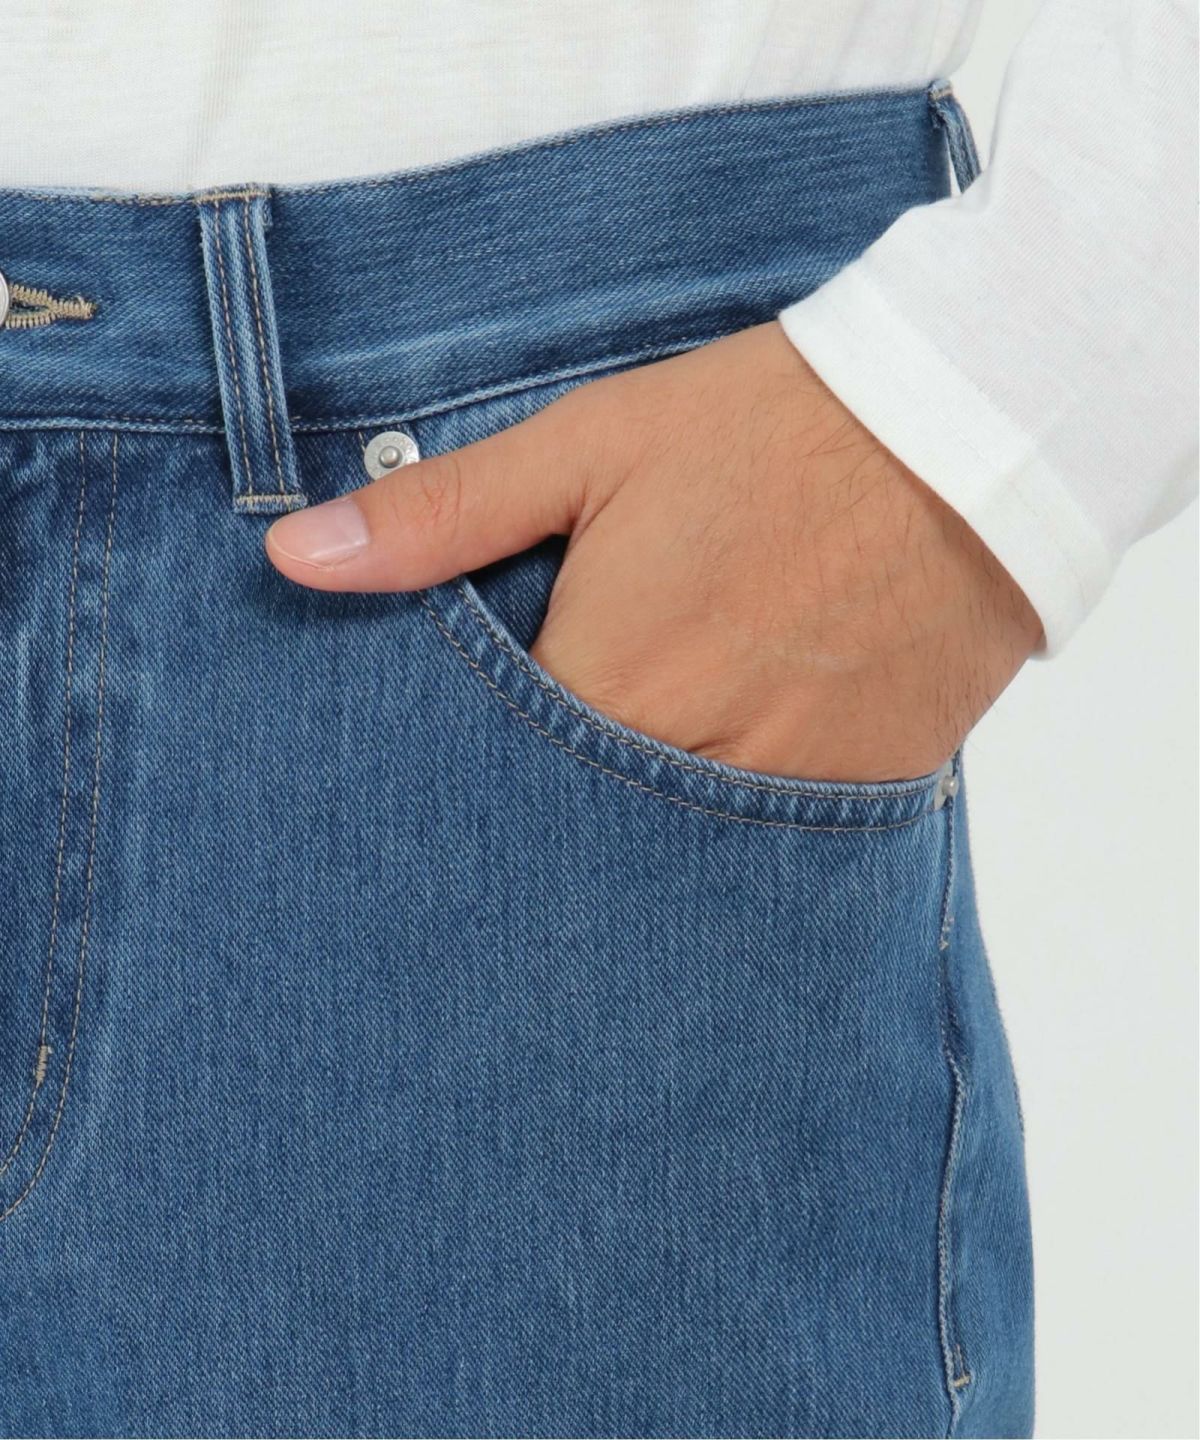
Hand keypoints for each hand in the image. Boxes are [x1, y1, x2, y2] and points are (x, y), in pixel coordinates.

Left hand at [265, 321, 1042, 781]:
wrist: (967, 436)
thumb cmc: (769, 428)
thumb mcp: (590, 446)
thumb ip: (443, 515)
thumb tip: (295, 557)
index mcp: (607, 679)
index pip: (486, 783)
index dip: (461, 775)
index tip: (447, 775)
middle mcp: (690, 760)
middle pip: (575, 833)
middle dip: (546, 815)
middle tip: (553, 770)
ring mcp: (785, 792)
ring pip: (672, 852)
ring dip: (638, 823)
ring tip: (647, 758)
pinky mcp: (860, 796)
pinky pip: (768, 845)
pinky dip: (734, 821)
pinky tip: (727, 759)